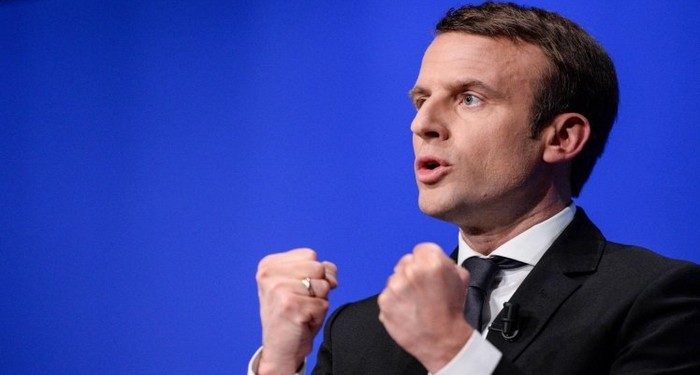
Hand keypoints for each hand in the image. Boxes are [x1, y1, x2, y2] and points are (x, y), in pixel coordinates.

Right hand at [256, 248, 337, 374]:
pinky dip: (318, 315)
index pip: (310, 254)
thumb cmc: (292, 314)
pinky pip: (323, 303)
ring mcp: (279, 289)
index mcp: (268, 265)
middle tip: (301, 302)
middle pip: (318, 267)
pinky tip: (303, 321)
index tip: (299, 290)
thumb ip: (317, 270)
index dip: (315, 273)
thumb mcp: (300, 284)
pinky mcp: (291, 306)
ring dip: (319, 301)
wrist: (280, 350)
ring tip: (302, 311)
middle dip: (318, 287)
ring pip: (323, 285)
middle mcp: (269, 274)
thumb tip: (331, 276)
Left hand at [378, 243, 472, 372]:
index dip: (426, 261)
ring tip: (417, 302)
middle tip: (423, 289)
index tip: (429, 271)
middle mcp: (410, 271)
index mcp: (431, 261)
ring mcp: (395, 287)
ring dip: (403, 286)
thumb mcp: (461, 277)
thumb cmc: (452, 311)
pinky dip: (395, 301)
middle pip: (406, 261)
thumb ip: (446, 261)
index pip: (421, 249)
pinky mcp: (384, 302)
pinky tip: (408, 310)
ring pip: (395, 278)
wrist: (443, 341)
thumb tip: (435, 258)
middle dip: (413, 272)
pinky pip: (387, 294)